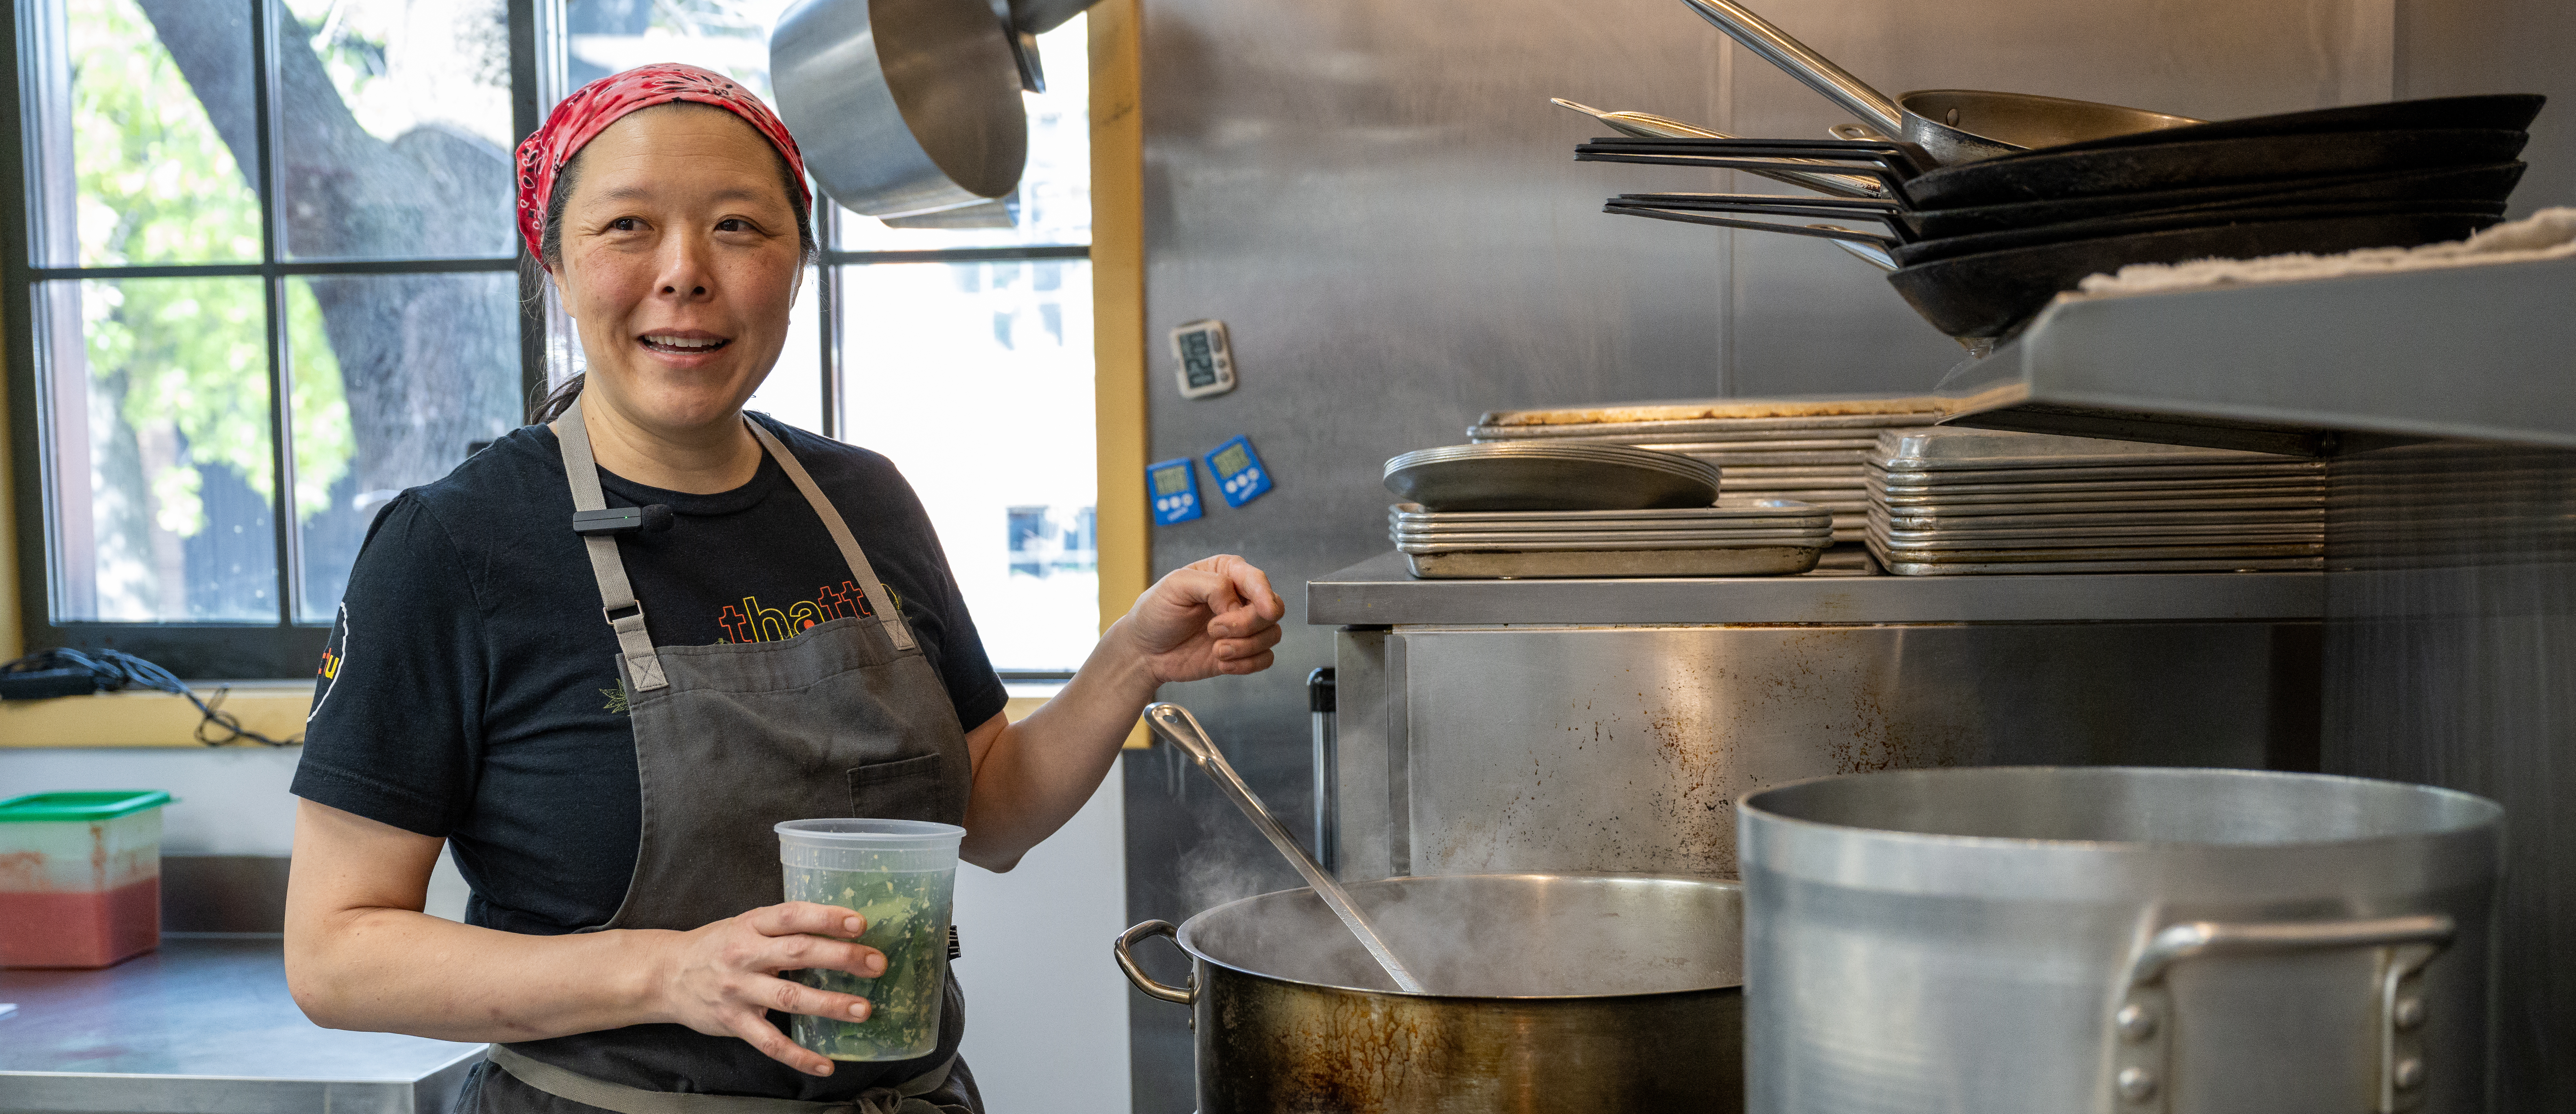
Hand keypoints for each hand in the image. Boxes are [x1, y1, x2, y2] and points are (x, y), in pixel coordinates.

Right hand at [652, 902, 885, 1075]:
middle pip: (799, 953)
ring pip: (790, 998)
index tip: (860, 923)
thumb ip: (784, 927)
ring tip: (863, 1009)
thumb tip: (840, 929)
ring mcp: (739, 990)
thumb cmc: (716, 946)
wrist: (666, 975)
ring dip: (829, 1004)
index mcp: (752, 925)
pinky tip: (825, 1064)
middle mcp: (745, 955)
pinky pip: (770, 1042)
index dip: (827, 917)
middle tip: (877, 964)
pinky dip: (799, 1056)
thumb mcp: (746, 924)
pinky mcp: (734, 1022)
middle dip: (842, 958)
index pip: (793, 916)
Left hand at [1117, 554, 1285, 684]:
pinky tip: (1221, 662)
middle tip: (1214, 630)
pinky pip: (1265, 659)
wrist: (1145, 651)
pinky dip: (1247, 664)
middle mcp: (1240, 598)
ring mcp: (1243, 627)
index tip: (1265, 611)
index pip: (1257, 580)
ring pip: (1271, 635)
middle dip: (1246, 624)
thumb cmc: (1156, 612)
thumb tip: (1236, 605)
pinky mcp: (1242, 652)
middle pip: (1272, 608)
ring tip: (1216, 649)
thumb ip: (1211, 585)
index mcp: (1226, 573)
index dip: (1265, 595)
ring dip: (1244, 646)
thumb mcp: (1175, 586)